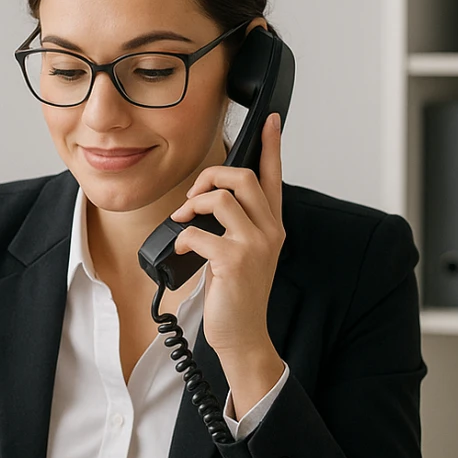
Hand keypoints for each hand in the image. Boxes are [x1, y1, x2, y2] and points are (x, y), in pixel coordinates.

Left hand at [169, 112, 286, 413]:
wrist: (242, 336)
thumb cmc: (236, 298)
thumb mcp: (241, 256)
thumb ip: (232, 228)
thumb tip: (200, 205)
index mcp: (271, 227)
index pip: (275, 178)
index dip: (273, 146)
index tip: (272, 121)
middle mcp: (269, 231)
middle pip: (243, 177)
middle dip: (209, 177)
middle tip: (192, 196)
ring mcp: (254, 245)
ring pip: (221, 197)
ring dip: (192, 204)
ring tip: (184, 222)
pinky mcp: (235, 260)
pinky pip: (198, 231)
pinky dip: (182, 237)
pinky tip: (181, 249)